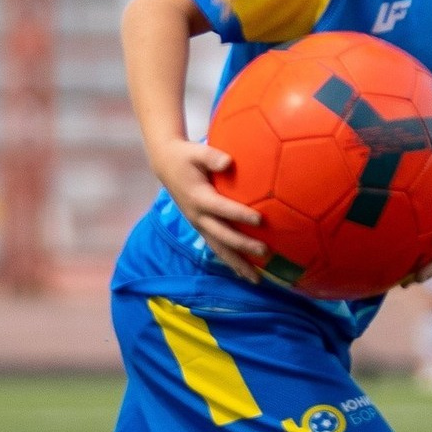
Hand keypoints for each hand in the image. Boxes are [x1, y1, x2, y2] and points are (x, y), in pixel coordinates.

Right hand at [152, 139, 265, 282]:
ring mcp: (199, 224)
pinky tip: (246, 272)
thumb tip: (229, 162)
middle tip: (265, 252)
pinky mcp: (201, 228)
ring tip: (256, 279)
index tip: (260, 219)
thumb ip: (212, 156)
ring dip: (237, 264)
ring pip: (219, 249)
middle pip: (222, 236)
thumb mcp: (196, 151)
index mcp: (198, 198)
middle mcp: (198, 216)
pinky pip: (217, 247)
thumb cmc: (186, 156)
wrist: (165, 164)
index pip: (221, 209)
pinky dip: (231, 261)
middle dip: (243, 246)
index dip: (240, 214)